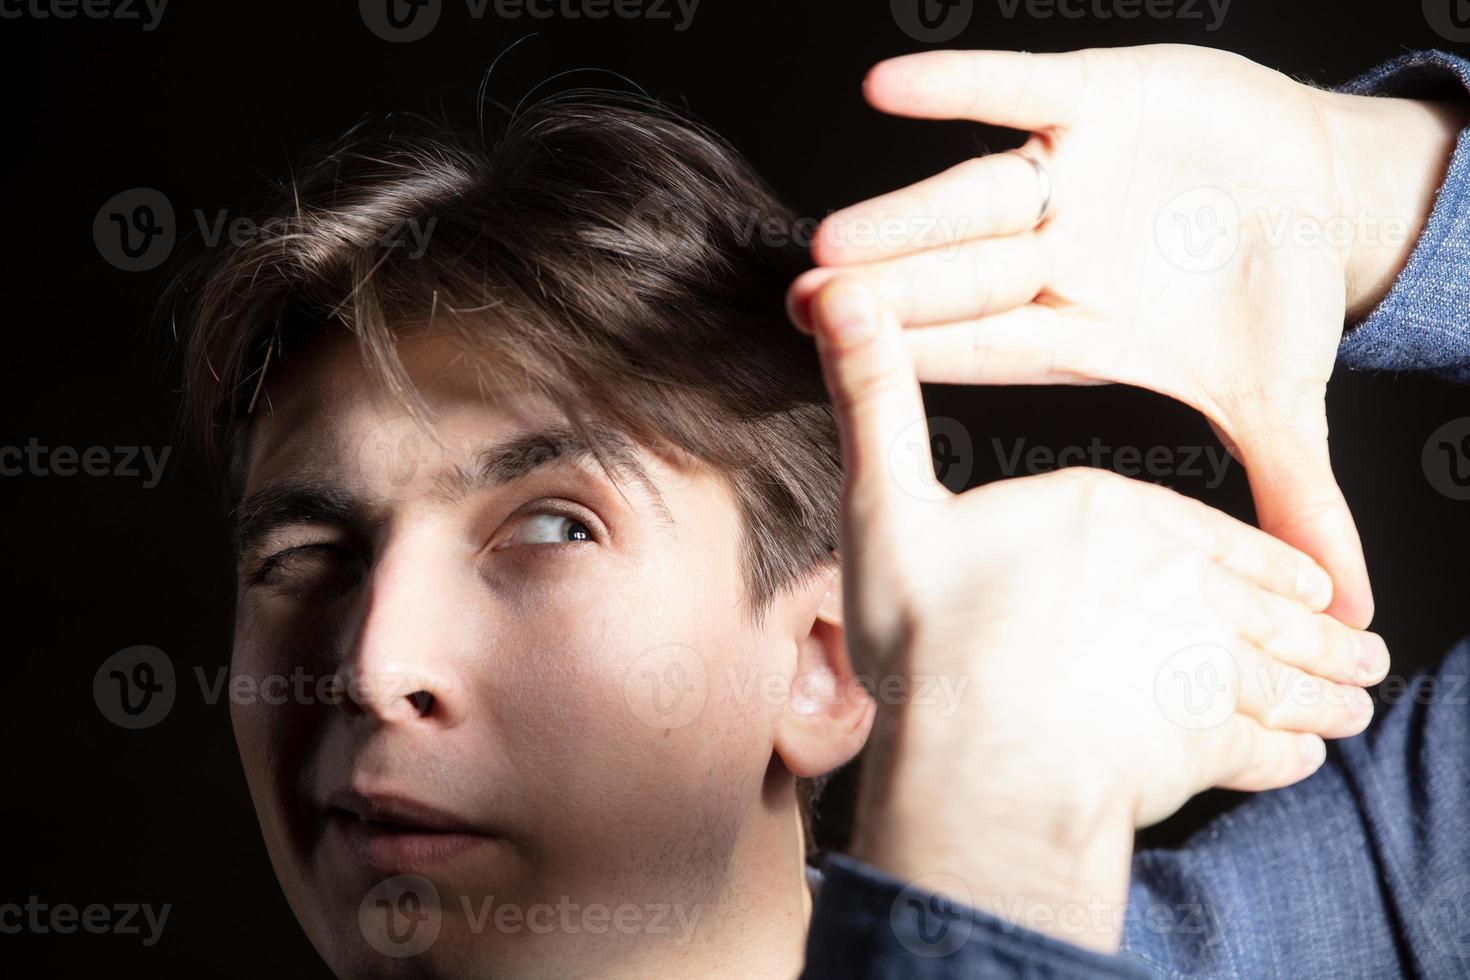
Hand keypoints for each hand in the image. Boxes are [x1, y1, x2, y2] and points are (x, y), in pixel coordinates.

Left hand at [789, 44, 1464, 628]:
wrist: (1314, 194)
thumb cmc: (1272, 302)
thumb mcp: (1280, 397)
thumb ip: (1292, 488)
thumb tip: (1347, 606)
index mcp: (1080, 329)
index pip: (992, 348)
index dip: (927, 358)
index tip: (850, 375)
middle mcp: (1056, 258)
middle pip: (962, 279)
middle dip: (892, 293)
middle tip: (806, 307)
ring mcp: (1068, 181)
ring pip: (973, 197)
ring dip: (908, 216)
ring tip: (831, 237)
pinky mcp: (1097, 100)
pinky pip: (1020, 89)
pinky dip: (962, 85)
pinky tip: (889, 87)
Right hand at [806, 280, 1389, 951]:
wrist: (978, 759)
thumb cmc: (929, 638)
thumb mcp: (885, 504)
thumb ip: (872, 402)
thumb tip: (835, 298)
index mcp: (1109, 512)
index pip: (1198, 525)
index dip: (1247, 552)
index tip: (1290, 576)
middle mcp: (1177, 576)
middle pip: (1262, 598)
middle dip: (1314, 626)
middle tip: (1356, 647)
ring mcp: (1204, 659)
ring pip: (1287, 669)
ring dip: (1325, 686)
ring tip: (1353, 698)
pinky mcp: (1211, 738)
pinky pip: (1273, 745)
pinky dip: (1295, 750)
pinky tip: (1302, 754)